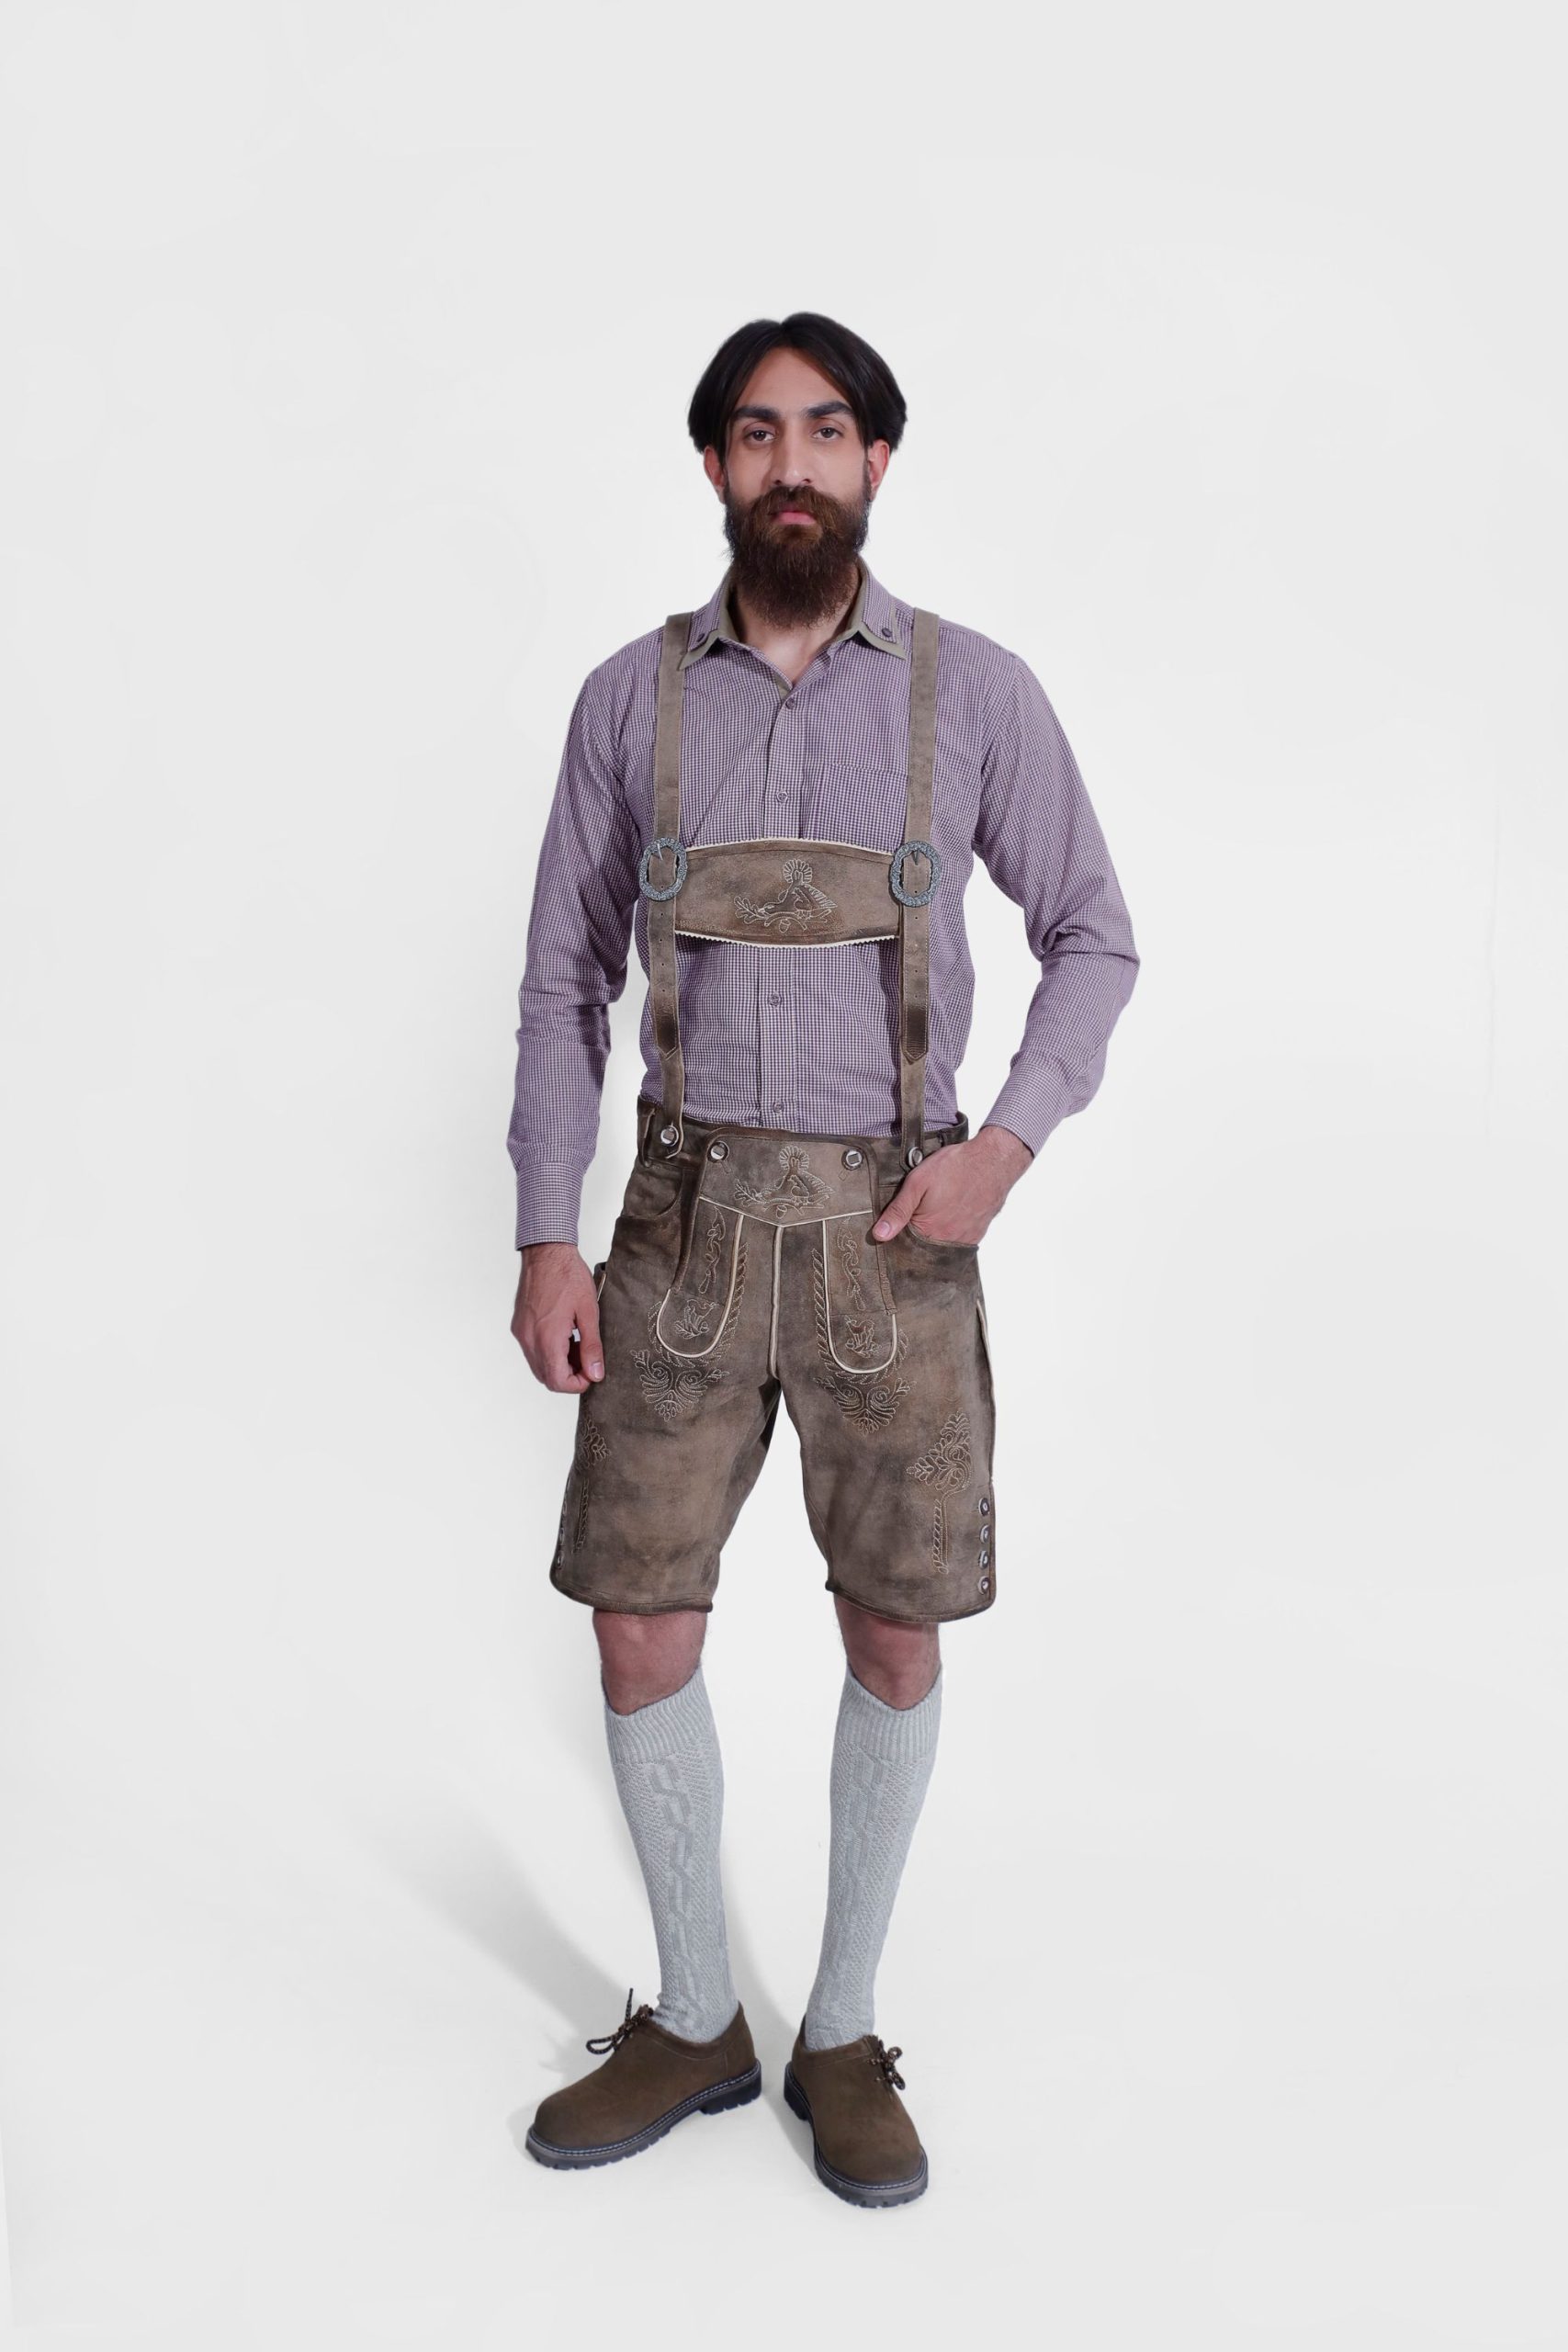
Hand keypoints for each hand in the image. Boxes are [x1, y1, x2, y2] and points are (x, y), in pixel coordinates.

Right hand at [512, 1242, 604, 1392]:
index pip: (557, 1381)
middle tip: (588, 1360)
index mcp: (547, 1337)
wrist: (546, 1251)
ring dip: (559, 1364)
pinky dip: (549, 1352)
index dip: (576, 1384)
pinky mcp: (519, 1325)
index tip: (591, 1374)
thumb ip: (592, 1346)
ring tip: (578, 1345)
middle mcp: (529, 1338)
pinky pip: (532, 1350)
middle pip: (546, 1377)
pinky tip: (566, 1335)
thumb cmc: (568, 1275)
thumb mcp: (589, 1312)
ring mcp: (521, 1332)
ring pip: (539, 1365)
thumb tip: (595, 1373)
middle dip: (569, 1375)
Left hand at [870, 1123, 1033, 1247]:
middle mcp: (947, 1241)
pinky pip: (957, 1242)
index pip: (903, 1245)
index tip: (893, 1223)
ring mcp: (964, 1239)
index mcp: (929, 1231)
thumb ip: (898, 1211)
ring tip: (935, 1211)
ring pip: (939, 1245)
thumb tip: (879, 1235)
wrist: (992, 1161)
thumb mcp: (917, 1183)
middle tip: (918, 1211)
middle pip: (922, 1248)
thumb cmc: (955, 1167)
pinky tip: (948, 1215)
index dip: (895, 1234)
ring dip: (933, 1234)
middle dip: (914, 1235)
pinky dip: (949, 1232)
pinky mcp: (977, 1234)